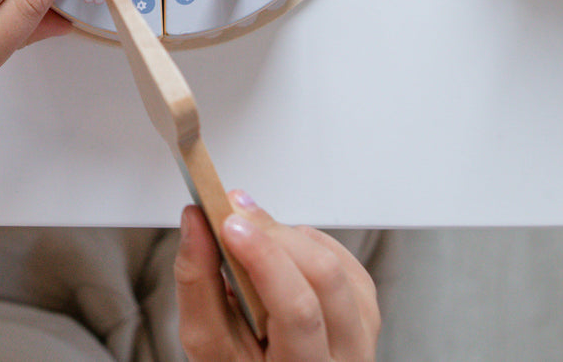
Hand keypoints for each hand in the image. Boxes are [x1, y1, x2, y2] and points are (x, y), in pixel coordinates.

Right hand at [175, 192, 379, 361]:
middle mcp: (343, 355)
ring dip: (285, 238)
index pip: (297, 309)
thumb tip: (196, 221)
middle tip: (232, 215)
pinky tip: (279, 254)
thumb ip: (197, 283)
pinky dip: (303, 243)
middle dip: (272, 235)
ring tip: (249, 243)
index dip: (264, 257)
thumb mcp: (208, 342)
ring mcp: (361, 330)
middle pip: (322, 276)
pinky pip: (341, 257)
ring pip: (333, 262)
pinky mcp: (366, 305)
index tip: (228, 224)